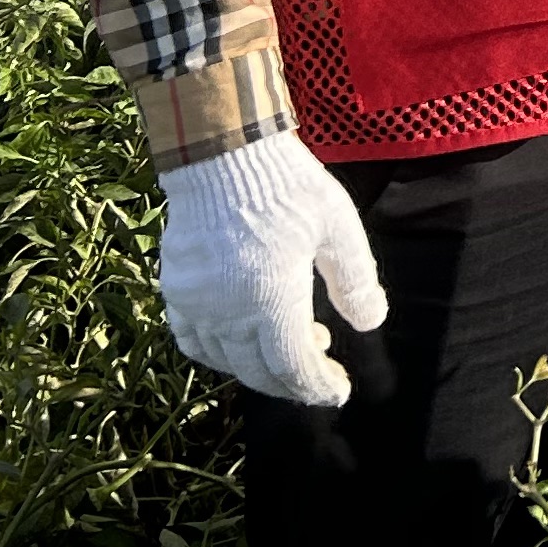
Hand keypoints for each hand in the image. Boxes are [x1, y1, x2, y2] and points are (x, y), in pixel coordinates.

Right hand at [156, 133, 386, 407]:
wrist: (223, 155)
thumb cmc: (287, 186)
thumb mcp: (337, 226)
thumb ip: (355, 278)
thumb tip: (372, 322)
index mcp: (270, 300)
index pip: (294, 367)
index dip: (318, 386)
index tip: (339, 391)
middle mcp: (227, 313)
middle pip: (259, 372)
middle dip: (293, 382)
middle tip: (322, 372)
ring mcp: (196, 305)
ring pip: (226, 362)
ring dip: (259, 367)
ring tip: (294, 343)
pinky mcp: (176, 291)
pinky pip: (192, 341)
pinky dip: (219, 353)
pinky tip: (241, 338)